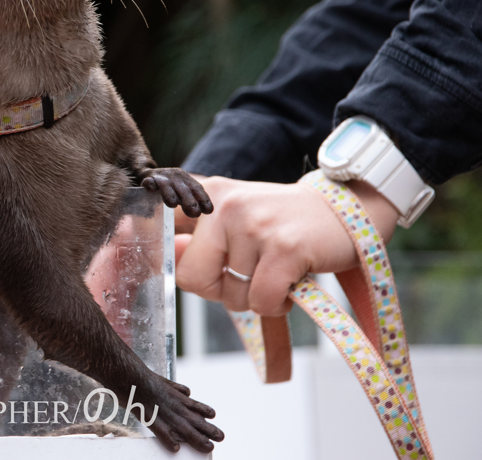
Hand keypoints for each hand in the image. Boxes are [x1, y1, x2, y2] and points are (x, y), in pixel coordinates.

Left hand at [174, 175, 398, 316]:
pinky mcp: (285, 249)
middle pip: (191, 278)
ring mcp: (255, 226)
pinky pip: (261, 302)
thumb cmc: (282, 222)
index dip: (156, 254)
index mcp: (208, 196)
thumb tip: (165, 259)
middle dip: (217, 291)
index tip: (157, 267)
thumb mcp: (235, 217)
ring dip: (255, 298)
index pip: (162, 229)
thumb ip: (199, 238)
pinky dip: (276, 305)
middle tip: (244, 279)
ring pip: (232, 296)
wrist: (345, 208)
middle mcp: (225, 206)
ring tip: (275, 273)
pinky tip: (289, 284)